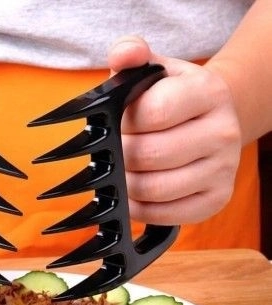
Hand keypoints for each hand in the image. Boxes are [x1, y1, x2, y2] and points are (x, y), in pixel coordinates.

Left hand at [107, 36, 241, 224]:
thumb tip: (122, 55)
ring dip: (126, 184)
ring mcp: (223, 170)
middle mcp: (223, 132)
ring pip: (154, 189)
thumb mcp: (153, 70)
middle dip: (120, 155)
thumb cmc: (170, 98)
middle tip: (115, 151)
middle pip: (148, 156)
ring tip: (123, 172)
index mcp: (207, 92)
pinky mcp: (216, 200)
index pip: (151, 113)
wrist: (209, 122)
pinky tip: (135, 194)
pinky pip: (165, 215)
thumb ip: (132, 56)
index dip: (123, 122)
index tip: (119, 121)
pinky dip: (139, 208)